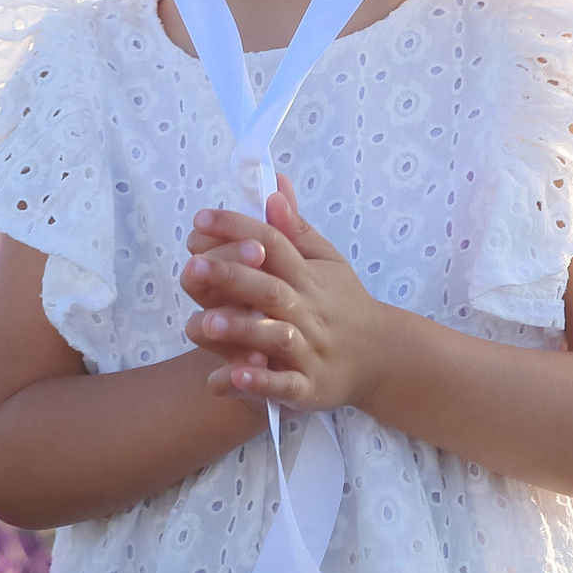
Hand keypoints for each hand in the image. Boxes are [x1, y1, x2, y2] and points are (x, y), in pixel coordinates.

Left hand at [176, 176, 389, 412]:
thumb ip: (295, 228)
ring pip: (274, 338)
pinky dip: (259, 384)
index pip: (273, 244)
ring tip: (205, 322)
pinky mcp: (308, 388)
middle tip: (193, 267)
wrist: (379, 358)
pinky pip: (283, 386)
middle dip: (231, 278)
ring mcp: (309, 351)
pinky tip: (231, 377)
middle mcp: (307, 311)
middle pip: (268, 289)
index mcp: (307, 276)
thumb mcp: (326, 261)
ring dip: (241, 330)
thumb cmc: (341, 303)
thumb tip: (273, 185)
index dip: (238, 229)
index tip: (201, 219)